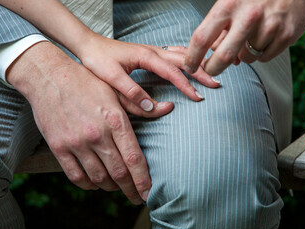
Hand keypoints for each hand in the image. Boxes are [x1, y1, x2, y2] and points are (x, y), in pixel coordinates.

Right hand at [8, 42, 162, 203]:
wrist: (49, 77)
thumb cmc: (87, 82)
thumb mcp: (115, 90)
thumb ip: (140, 106)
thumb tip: (168, 108)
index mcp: (115, 120)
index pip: (134, 159)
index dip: (143, 181)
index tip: (150, 193)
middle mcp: (97, 134)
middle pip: (119, 173)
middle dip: (131, 190)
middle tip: (138, 198)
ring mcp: (76, 142)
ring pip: (99, 178)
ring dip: (112, 188)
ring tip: (119, 188)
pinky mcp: (58, 147)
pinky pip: (76, 176)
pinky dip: (89, 185)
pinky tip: (96, 184)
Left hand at [75, 34, 220, 111]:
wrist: (88, 45)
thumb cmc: (98, 60)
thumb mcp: (112, 78)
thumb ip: (132, 92)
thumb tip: (153, 106)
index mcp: (146, 56)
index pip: (173, 71)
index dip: (187, 85)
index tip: (198, 97)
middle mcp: (153, 50)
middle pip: (184, 60)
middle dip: (201, 72)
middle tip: (216, 84)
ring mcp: (152, 50)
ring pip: (181, 54)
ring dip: (197, 63)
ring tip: (211, 73)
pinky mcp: (150, 53)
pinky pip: (174, 54)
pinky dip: (187, 58)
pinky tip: (191, 62)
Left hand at [185, 0, 304, 75]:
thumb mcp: (231, 3)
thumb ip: (219, 28)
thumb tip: (212, 53)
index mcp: (229, 5)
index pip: (202, 37)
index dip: (193, 57)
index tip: (189, 66)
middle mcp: (249, 16)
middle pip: (224, 56)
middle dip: (214, 68)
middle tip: (211, 68)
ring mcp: (270, 26)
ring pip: (246, 58)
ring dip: (243, 55)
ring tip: (249, 38)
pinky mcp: (286, 35)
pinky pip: (264, 58)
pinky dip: (260, 53)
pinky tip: (264, 38)